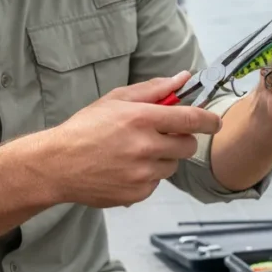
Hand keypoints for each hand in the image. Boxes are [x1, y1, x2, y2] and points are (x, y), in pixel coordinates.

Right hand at [43, 71, 223, 207]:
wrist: (57, 164)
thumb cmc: (85, 129)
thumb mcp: (116, 100)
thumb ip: (153, 89)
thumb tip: (182, 78)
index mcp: (141, 118)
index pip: (190, 119)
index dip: (209, 120)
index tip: (215, 122)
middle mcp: (144, 147)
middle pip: (187, 145)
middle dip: (181, 139)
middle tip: (163, 135)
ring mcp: (142, 173)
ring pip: (172, 166)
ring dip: (162, 158)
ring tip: (135, 153)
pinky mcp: (137, 193)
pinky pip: (156, 183)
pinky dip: (147, 176)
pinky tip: (125, 168)